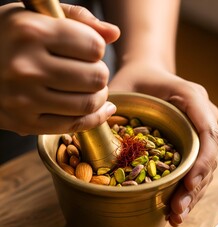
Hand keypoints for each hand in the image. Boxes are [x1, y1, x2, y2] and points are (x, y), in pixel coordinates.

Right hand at [0, 3, 119, 134]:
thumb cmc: (9, 38)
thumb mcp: (37, 17)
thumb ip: (78, 20)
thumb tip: (114, 34)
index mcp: (31, 32)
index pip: (94, 47)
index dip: (97, 48)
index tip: (89, 50)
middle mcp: (27, 68)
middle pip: (96, 78)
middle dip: (100, 74)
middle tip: (91, 72)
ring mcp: (25, 100)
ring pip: (89, 104)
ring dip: (99, 96)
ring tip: (92, 89)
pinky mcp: (26, 123)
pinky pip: (75, 125)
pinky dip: (96, 118)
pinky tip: (102, 109)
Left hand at [109, 58, 217, 226]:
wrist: (146, 75)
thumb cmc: (134, 79)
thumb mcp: (122, 85)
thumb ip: (112, 103)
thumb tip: (96, 129)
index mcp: (191, 97)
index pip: (206, 131)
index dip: (201, 161)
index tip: (187, 185)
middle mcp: (201, 113)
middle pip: (207, 154)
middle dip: (195, 185)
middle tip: (177, 211)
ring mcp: (198, 127)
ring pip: (203, 164)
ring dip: (192, 191)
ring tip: (176, 215)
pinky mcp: (190, 138)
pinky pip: (193, 163)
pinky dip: (186, 184)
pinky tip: (174, 203)